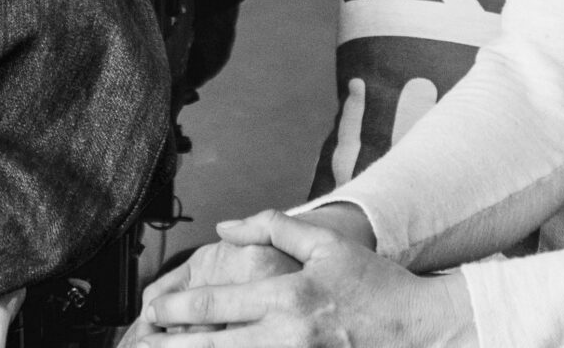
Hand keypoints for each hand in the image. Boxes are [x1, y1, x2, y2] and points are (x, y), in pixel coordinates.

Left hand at [138, 209, 471, 347]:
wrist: (418, 328)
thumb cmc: (373, 284)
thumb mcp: (324, 243)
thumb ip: (271, 226)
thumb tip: (225, 227)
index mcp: (286, 294)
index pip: (216, 302)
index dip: (176, 308)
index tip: (153, 310)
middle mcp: (286, 333)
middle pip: (213, 344)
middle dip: (173, 345)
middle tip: (145, 342)